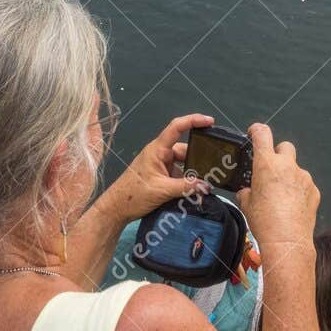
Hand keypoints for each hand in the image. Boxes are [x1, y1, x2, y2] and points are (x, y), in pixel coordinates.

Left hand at [98, 113, 213, 224]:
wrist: (116, 209)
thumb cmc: (133, 195)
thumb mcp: (162, 190)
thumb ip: (185, 187)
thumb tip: (206, 186)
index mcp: (157, 149)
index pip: (176, 127)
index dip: (193, 120)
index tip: (209, 121)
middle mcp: (160, 154)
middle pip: (184, 149)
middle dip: (198, 157)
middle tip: (214, 165)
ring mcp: (161, 165)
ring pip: (183, 163)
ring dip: (192, 172)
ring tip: (205, 182)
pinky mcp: (161, 176)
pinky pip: (179, 174)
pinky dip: (187, 180)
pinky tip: (195, 190)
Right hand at [237, 122, 318, 260]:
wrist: (287, 241)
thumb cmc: (266, 223)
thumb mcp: (246, 204)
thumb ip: (247, 191)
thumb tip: (248, 192)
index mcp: (267, 164)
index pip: (262, 134)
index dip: (257, 130)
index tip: (254, 132)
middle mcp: (287, 166)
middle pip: (284, 146)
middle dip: (278, 154)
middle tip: (271, 169)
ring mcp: (303, 177)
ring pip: (295, 168)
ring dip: (289, 176)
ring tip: (281, 197)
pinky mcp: (314, 190)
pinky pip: (305, 184)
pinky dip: (299, 191)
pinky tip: (292, 206)